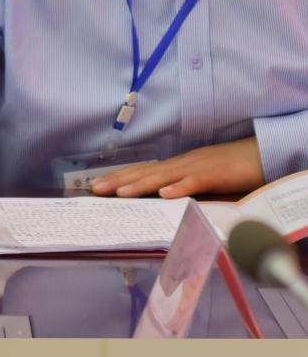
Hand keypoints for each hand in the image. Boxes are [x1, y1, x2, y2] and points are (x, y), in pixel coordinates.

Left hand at [89, 137, 263, 198]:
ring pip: (165, 176)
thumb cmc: (232, 169)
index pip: (143, 172)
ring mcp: (198, 167)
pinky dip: (180, 188)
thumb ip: (181, 190)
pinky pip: (196, 181)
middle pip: (146, 172)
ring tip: (119, 193)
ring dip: (141, 184)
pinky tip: (166, 194)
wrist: (263, 153)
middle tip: (94, 190)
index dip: (120, 178)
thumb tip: (159, 202)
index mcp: (177, 167)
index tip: (96, 187)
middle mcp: (183, 164)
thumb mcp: (200, 181)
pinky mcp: (217, 173)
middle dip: (119, 181)